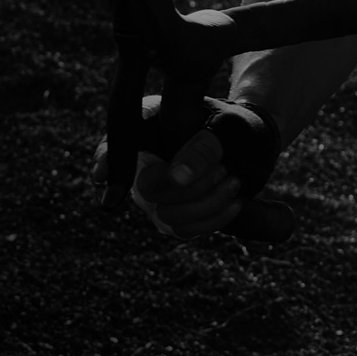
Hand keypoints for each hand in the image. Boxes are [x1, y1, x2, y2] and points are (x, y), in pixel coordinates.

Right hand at [90, 95, 289, 239]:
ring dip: (206, 202)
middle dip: (190, 187)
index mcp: (146, 128)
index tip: (104, 174)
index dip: (107, 159)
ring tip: (232, 180)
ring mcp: (157, 194)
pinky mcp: (176, 216)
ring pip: (166, 215)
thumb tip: (177, 177)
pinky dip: (214, 218)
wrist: (252, 144)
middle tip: (222, 168)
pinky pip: (185, 230)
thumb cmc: (233, 126)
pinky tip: (235, 201)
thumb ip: (202, 147)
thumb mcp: (226, 127)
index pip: (115, 144)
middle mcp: (144, 164)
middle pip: (147, 189)